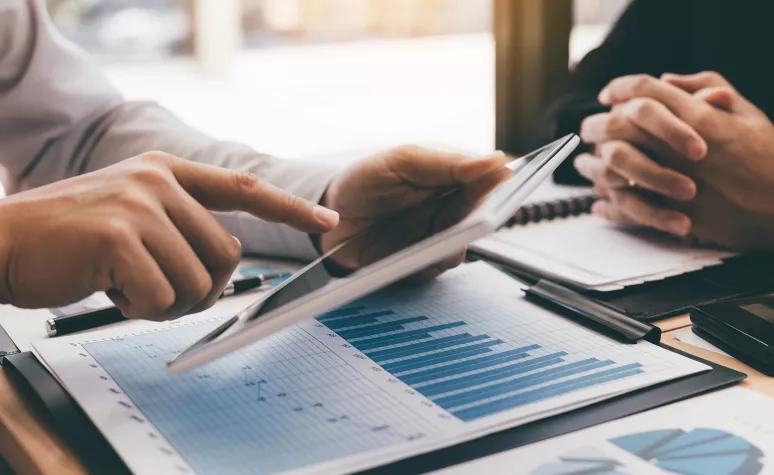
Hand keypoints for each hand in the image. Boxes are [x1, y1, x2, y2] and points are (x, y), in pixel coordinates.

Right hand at [0, 152, 338, 318]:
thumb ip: (179, 225)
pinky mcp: (120, 237)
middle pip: (226, 254)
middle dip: (202, 288)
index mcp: (166, 172)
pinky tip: (112, 292)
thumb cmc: (71, 237)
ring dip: (168, 302)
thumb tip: (223, 263)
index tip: (328, 220)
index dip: (290, 206)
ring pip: (197, 280)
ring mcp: (139, 206)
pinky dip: (142, 309)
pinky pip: (163, 296)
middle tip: (161, 293)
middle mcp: (158, 182)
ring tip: (130, 288)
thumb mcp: (131, 213)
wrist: (2, 241)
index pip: (244, 188)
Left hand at [319, 146, 509, 280]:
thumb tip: (494, 161)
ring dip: (462, 236)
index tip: (510, 176)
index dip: (501, 178)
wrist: (330, 219)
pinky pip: (444, 262)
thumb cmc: (364, 182)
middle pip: (484, 210)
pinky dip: (438, 257)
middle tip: (482, 206)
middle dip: (486, 209)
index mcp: (450, 176)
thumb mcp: (402, 162)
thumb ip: (446, 163)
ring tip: (452, 230)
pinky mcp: (426, 262)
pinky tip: (426, 251)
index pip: (487, 176)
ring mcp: (440, 235)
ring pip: (468, 239)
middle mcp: (451, 206)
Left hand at [589, 72, 773, 249]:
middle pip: (617, 126)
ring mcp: (672, 179)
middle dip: (595, 126)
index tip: (606, 96)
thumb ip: (708, 89)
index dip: (619, 89)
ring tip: (583, 166)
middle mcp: (678, 145)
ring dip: (592, 167)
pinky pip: (626, 208)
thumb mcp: (746, 112)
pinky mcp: (672, 212)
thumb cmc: (768, 156)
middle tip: (587, 130)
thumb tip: (667, 80)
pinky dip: (608, 207)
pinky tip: (599, 205)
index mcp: (696, 117)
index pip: (643, 91)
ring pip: (614, 166)